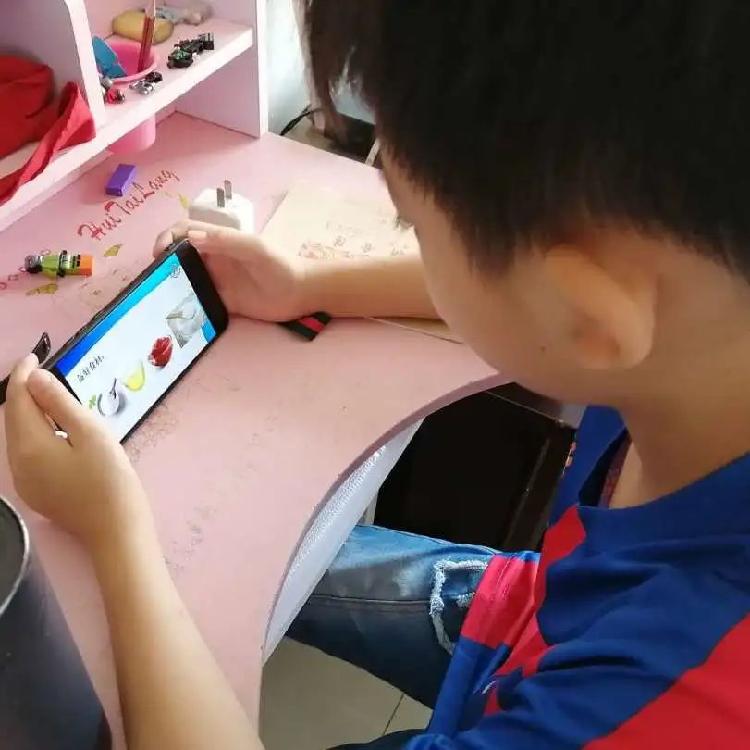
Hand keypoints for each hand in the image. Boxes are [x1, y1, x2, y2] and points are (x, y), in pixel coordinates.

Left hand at [4, 356, 151, 549]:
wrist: (117, 531)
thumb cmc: (110, 480)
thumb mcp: (91, 433)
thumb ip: (60, 403)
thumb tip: (34, 377)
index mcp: (30, 446)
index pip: (18, 400)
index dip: (24, 375)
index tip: (36, 356)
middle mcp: (17, 463)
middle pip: (13, 418)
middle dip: (23, 392)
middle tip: (42, 371)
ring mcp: (25, 480)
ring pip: (19, 436)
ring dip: (29, 412)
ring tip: (50, 395)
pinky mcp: (37, 491)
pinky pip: (27, 452)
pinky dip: (35, 432)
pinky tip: (54, 428)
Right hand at [154, 221, 311, 321]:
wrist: (302, 292)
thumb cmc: (281, 264)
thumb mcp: (254, 247)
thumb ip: (225, 240)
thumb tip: (190, 238)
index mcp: (219, 241)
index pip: (185, 232)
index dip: (167, 237)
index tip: (159, 253)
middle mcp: (213, 259)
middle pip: (179, 256)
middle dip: (162, 263)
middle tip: (153, 279)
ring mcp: (217, 281)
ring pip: (185, 279)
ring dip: (170, 285)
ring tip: (159, 297)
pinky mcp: (222, 302)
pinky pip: (198, 301)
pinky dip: (185, 305)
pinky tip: (176, 313)